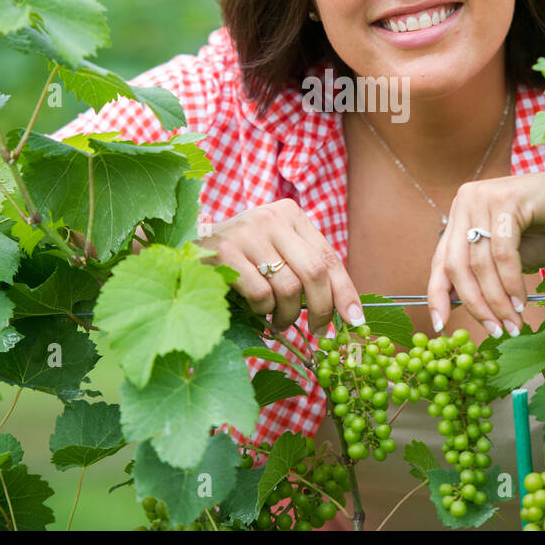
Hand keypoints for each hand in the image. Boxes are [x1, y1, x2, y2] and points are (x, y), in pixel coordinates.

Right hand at [194, 198, 364, 333]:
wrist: (189, 246)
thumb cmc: (242, 253)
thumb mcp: (276, 247)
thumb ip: (304, 265)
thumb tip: (343, 308)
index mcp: (290, 214)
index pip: (328, 256)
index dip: (345, 291)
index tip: (354, 319)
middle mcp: (271, 218)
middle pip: (314, 272)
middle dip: (321, 309)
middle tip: (317, 330)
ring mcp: (247, 234)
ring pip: (288, 288)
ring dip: (287, 314)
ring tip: (279, 320)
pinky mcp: (225, 252)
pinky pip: (260, 294)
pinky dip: (263, 310)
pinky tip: (256, 308)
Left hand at [426, 172, 544, 338]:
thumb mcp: (507, 254)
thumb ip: (483, 272)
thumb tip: (458, 304)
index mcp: (461, 213)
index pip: (441, 259)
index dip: (437, 295)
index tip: (439, 326)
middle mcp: (466, 201)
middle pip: (457, 264)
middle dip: (474, 304)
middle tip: (494, 330)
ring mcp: (484, 198)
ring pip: (480, 263)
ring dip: (497, 300)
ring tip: (511, 323)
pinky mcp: (506, 200)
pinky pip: (503, 253)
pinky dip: (511, 282)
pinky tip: (520, 302)